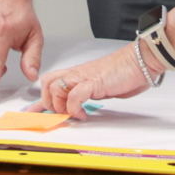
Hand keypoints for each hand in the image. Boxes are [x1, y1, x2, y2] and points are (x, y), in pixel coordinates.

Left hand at [33, 7, 174, 117]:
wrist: (143, 59)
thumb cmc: (127, 73)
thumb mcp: (102, 87)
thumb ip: (90, 95)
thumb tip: (82, 108)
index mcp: (79, 74)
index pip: (51, 82)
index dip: (39, 100)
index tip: (31, 114)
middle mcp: (78, 73)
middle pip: (47, 82)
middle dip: (48, 102)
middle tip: (62, 114)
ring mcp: (85, 76)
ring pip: (56, 87)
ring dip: (61, 106)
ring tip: (74, 114)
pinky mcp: (95, 81)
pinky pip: (75, 94)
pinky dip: (75, 108)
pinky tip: (83, 114)